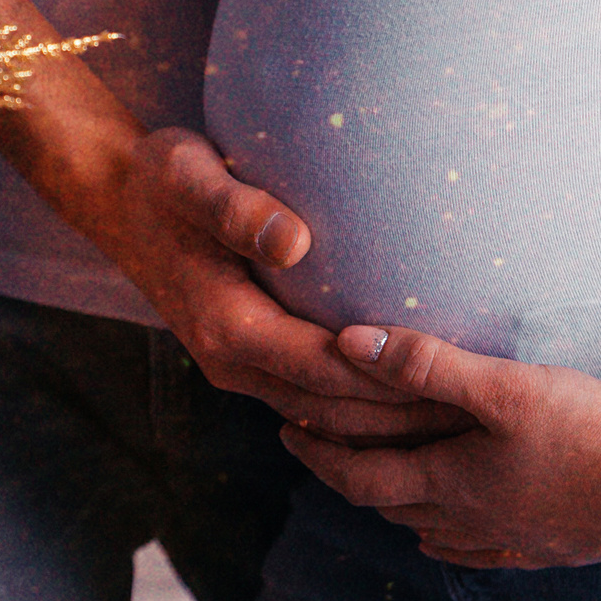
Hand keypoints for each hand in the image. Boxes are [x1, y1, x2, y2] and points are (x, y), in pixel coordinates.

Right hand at [103, 131, 473, 444]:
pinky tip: (410, 397)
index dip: (389, 383)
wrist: (120, 199)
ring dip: (386, 423)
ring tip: (461, 417)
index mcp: (226, 324)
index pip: (325, 371)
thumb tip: (294, 242)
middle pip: (332, 410)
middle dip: (402, 418)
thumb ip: (237, 208)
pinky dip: (360, 407)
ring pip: (324, 416)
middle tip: (480, 415)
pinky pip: (312, 399)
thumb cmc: (163, 178)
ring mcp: (239, 365)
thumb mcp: (189, 177)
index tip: (453, 383)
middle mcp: (232, 359)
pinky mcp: (249, 357)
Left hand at [278, 324, 600, 567]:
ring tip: (373, 480)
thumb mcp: (505, 386)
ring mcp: (512, 540)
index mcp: (450, 483)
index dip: (317, 455)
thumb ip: (428, 364)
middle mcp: (471, 521)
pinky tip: (445, 539)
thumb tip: (349, 342)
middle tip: (314, 448)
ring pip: (430, 531)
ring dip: (392, 505)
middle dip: (344, 475)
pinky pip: (479, 553)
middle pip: (387, 504)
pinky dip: (447, 543)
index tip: (286, 431)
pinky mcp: (552, 549)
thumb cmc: (593, 429)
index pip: (359, 476)